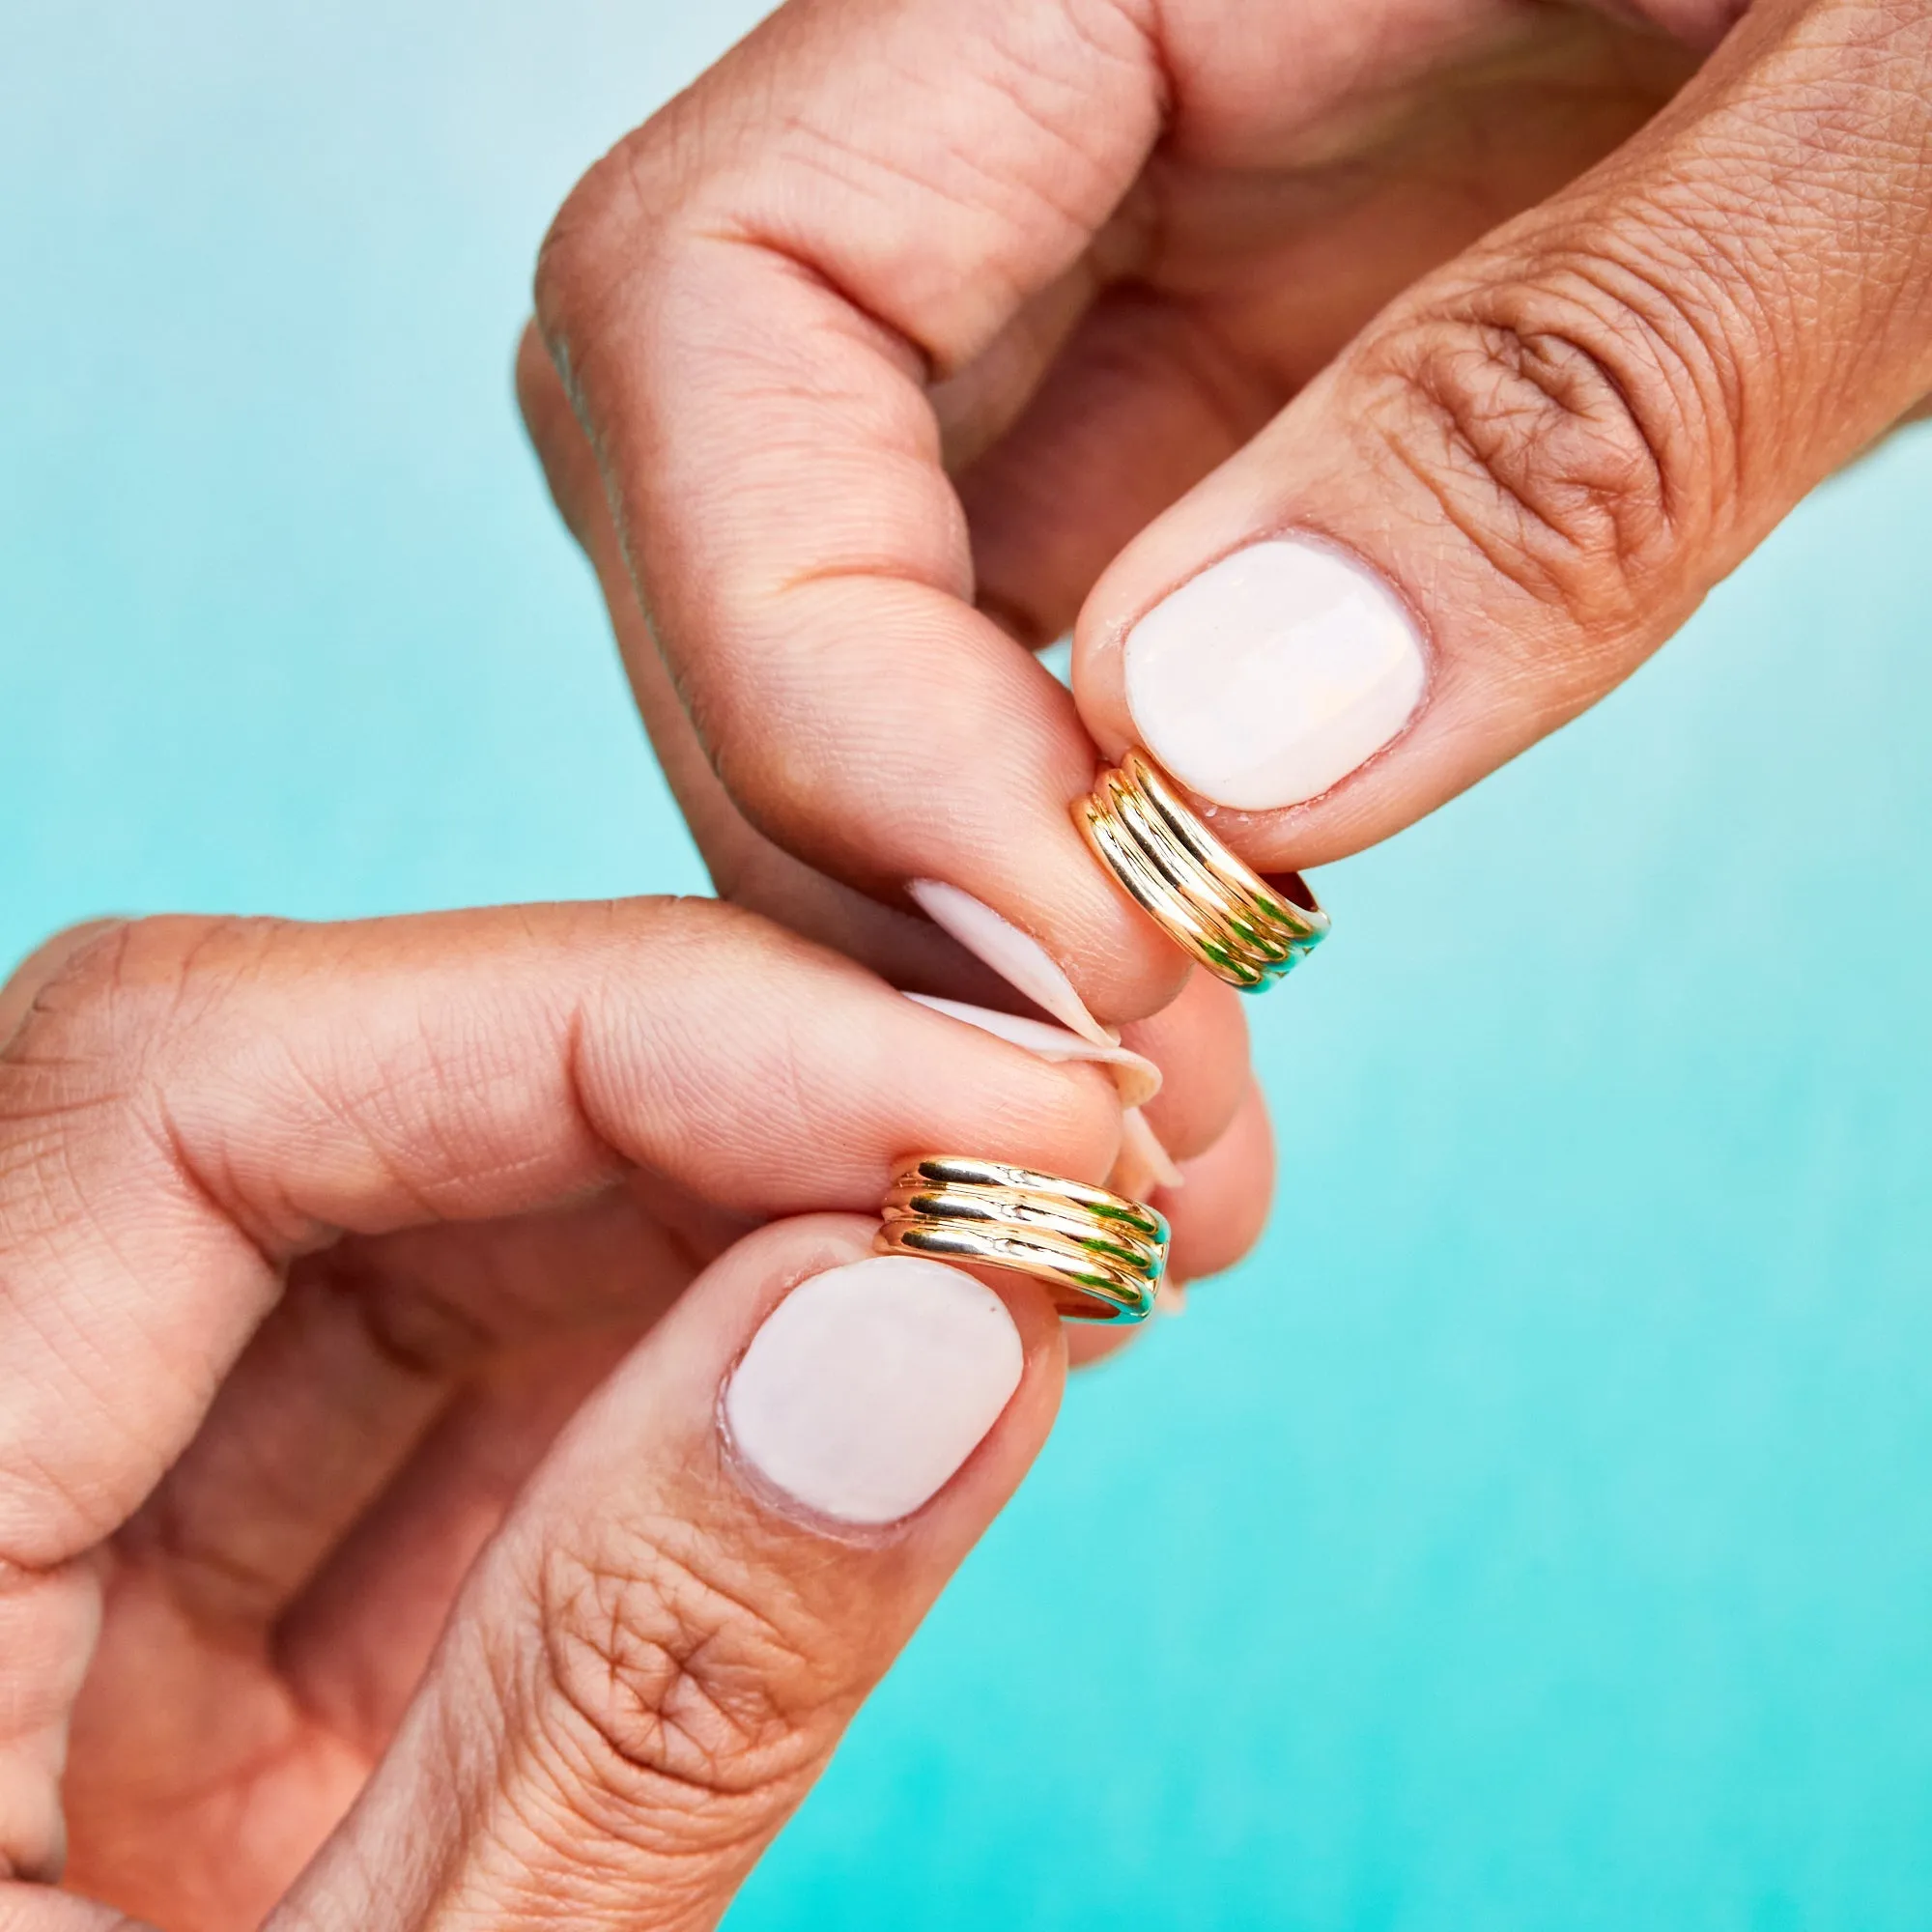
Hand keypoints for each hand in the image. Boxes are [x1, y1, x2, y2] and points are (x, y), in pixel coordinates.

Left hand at [0, 902, 1267, 1930]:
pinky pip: (456, 1378)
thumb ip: (646, 1699)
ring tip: (1008, 1238)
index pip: (183, 1091)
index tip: (967, 1105)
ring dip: (732, 1188)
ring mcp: (61, 1535)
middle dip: (709, 1082)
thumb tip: (928, 1319)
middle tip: (1039, 1149)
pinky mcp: (205, 1609)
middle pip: (309, 1106)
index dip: (608, 1022)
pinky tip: (883, 1340)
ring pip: (408, 1212)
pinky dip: (693, 1337)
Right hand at [521, 0, 1931, 996]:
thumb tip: (1236, 759)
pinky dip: (1068, 862)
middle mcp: (1034, 114)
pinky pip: (1028, 655)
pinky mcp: (1204, 415)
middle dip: (861, 838)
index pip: (721, 286)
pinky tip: (1184, 1018)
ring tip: (1156, 1144)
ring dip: (947, 907)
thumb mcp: (1879, 111)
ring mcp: (1110, 279)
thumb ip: (1579, 400)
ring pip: (854, 619)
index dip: (799, 641)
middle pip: (725, 498)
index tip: (1059, 923)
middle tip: (1092, 1116)